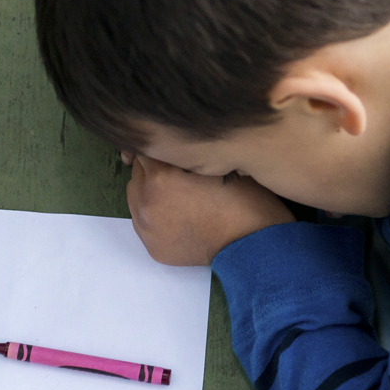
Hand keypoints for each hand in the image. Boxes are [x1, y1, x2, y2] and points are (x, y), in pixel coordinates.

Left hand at [124, 152, 290, 266]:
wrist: (253, 243)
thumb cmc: (241, 198)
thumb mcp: (213, 162)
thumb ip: (182, 151)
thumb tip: (165, 142)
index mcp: (160, 176)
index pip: (144, 148)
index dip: (161, 147)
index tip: (172, 151)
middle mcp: (146, 202)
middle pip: (138, 171)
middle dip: (155, 169)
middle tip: (180, 176)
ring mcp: (147, 228)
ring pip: (136, 196)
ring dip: (150, 191)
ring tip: (178, 196)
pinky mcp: (153, 247)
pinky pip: (143, 221)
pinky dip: (156, 215)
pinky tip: (178, 216)